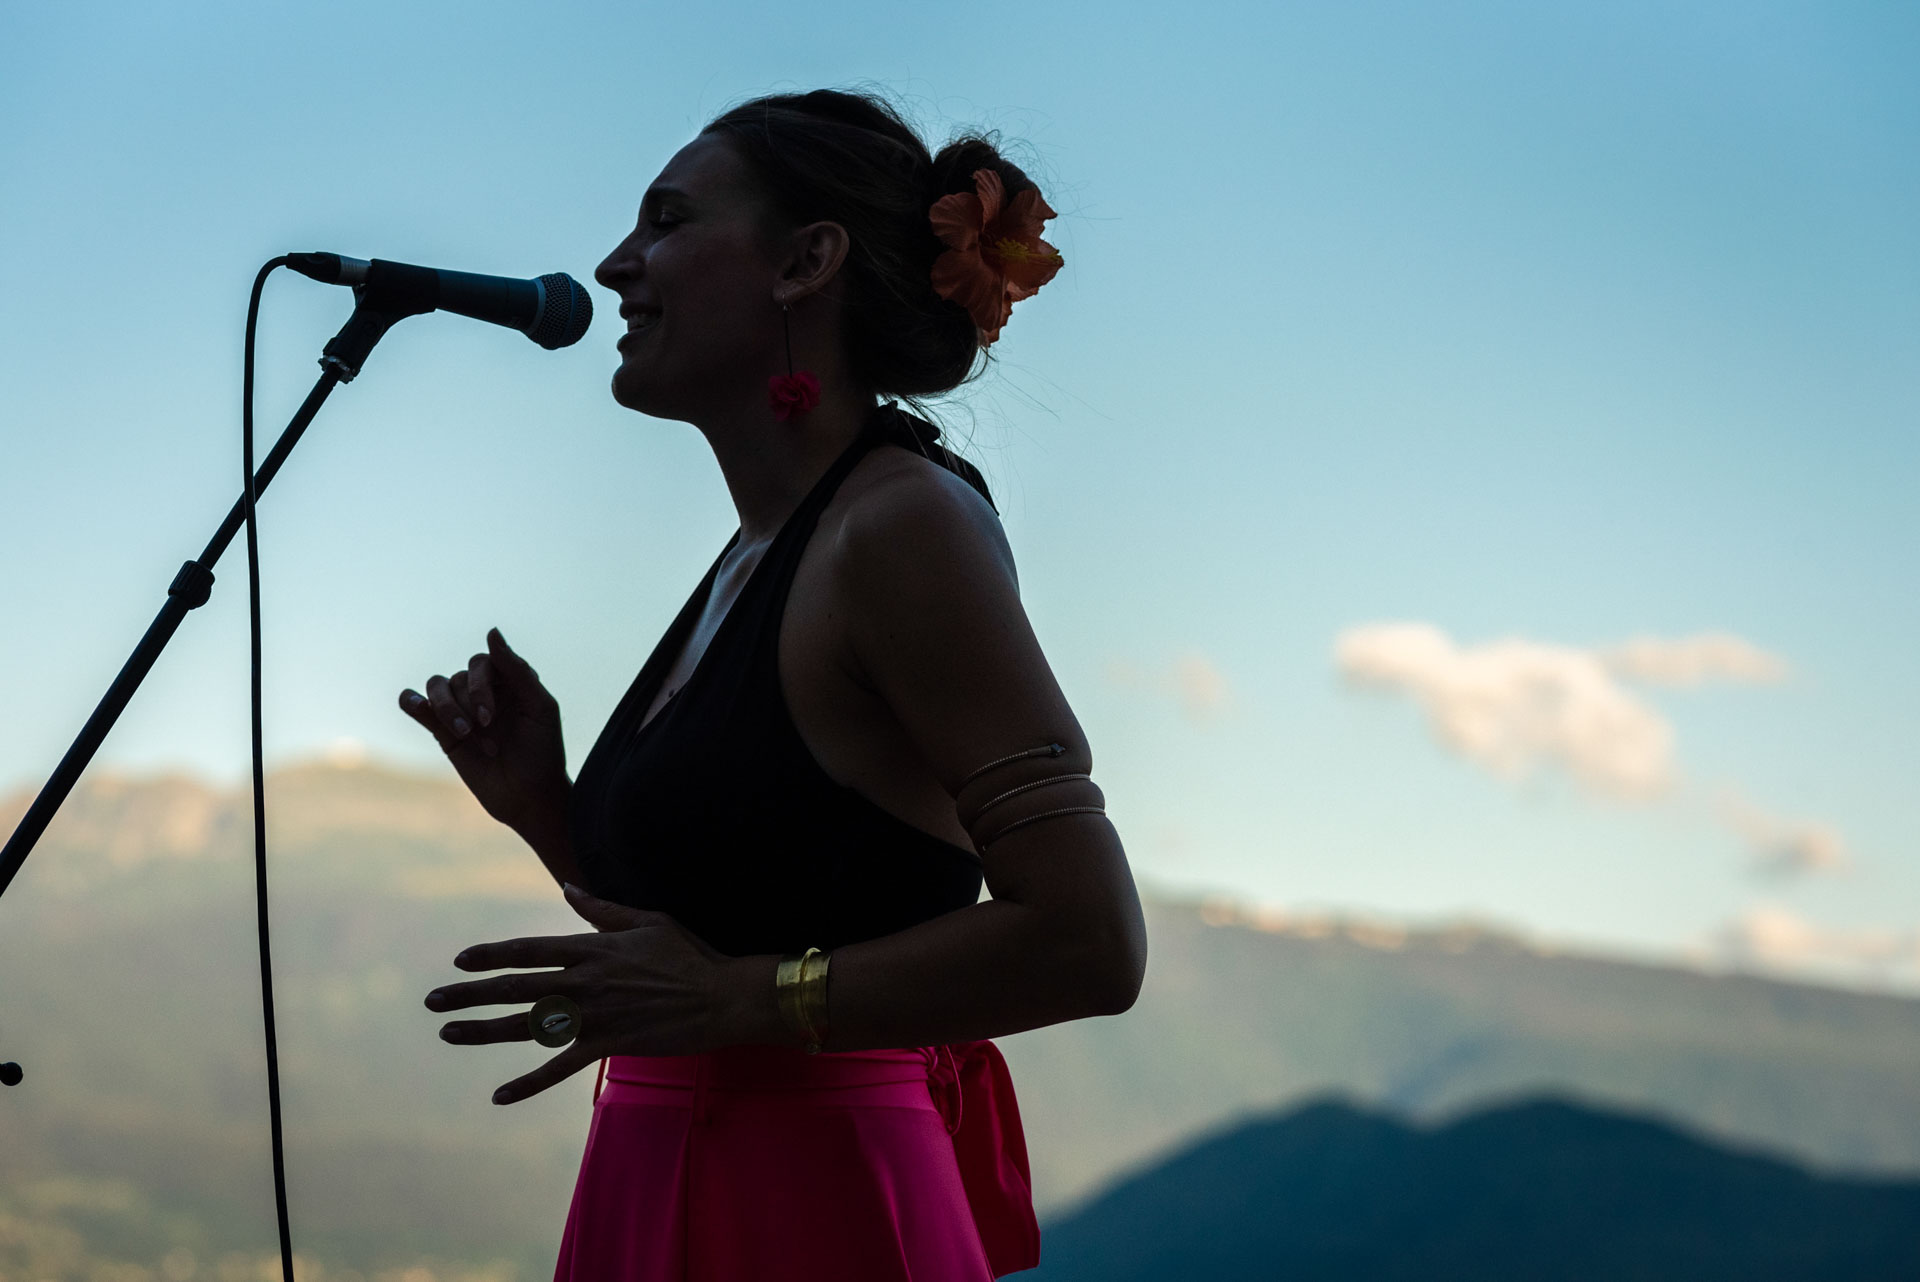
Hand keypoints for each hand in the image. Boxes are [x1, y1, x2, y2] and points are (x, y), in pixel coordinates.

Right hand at [400, 627, 566, 833]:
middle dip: (468, 702)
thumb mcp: (539, 708)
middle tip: (486, 728)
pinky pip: (416, 705)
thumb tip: (492, 632)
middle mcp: (484, 691)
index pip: (482, 663)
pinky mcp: (443, 732)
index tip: (491, 716)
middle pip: (457, 677)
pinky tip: (416, 706)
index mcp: (509, 681)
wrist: (529, 797)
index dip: (481, 685)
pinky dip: (412, 701)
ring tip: (464, 734)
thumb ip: (517, 670)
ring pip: (437, 688)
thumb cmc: (543, 752)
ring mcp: (462, 710)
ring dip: (446, 709)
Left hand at [424, 884, 761, 1103]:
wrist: (721, 998)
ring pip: (526, 1026)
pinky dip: (528, 1083)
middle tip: (433, 1002)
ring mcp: (593, 1016)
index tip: (460, 961)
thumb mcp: (648, 921)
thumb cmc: (689, 955)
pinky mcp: (607, 1045)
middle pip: (514, 987)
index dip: (490, 955)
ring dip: (483, 1031)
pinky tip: (499, 1095)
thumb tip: (567, 890)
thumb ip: (602, 909)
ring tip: (449, 1034)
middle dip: (469, 995)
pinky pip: (559, 1068)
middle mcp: (583, 982)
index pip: (527, 950)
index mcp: (591, 949)